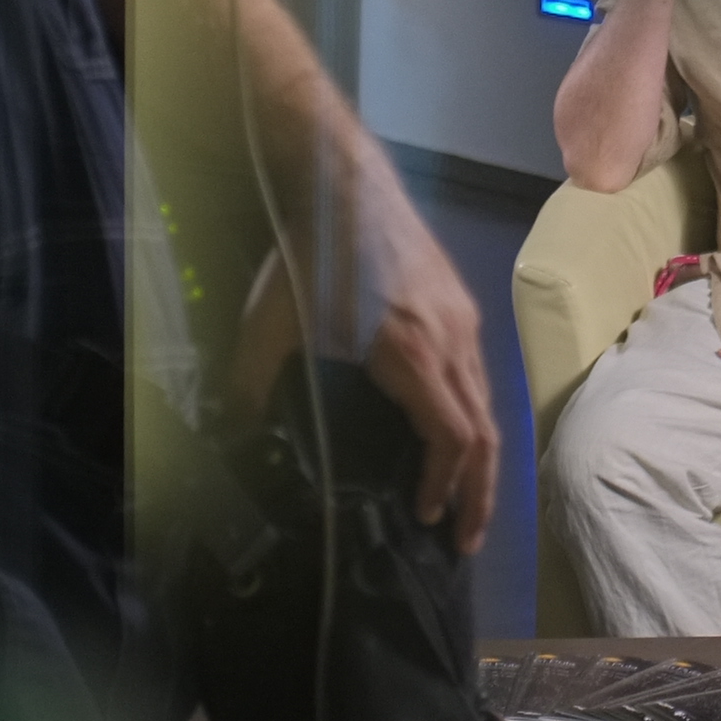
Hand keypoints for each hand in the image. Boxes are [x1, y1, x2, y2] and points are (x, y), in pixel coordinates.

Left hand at [225, 252, 502, 556]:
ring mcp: (463, 320)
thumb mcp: (270, 322)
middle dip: (478, 492)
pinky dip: (474, 419)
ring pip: (487, 404)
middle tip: (464, 541)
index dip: (445, 485)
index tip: (426, 519)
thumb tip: (233, 431)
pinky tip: (455, 435)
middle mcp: (451, 341)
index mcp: (413, 354)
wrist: (343, 180)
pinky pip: (479, 376)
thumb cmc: (310, 253)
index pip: (453, 438)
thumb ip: (251, 381)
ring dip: (481, 459)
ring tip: (466, 499)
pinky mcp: (460, 304)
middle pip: (485, 431)